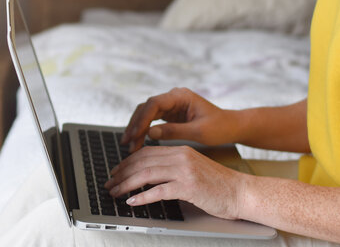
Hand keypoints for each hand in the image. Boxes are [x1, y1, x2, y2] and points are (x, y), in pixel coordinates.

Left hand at [105, 145, 247, 219]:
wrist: (241, 192)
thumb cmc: (217, 185)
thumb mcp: (192, 168)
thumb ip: (172, 167)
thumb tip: (146, 173)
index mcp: (180, 150)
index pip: (145, 153)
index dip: (126, 162)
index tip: (115, 172)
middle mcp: (180, 156)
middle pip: (142, 162)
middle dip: (121, 173)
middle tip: (109, 183)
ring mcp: (185, 171)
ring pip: (146, 174)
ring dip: (126, 184)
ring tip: (115, 193)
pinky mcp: (189, 186)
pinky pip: (159, 190)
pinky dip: (142, 196)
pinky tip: (132, 201)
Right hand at [121, 87, 239, 151]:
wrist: (232, 127)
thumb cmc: (220, 127)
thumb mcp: (199, 132)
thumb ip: (174, 131)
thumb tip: (150, 133)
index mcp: (181, 96)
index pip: (154, 104)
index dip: (141, 119)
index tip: (134, 135)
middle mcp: (173, 97)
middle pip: (146, 108)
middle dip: (135, 125)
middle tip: (126, 143)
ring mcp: (171, 105)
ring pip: (146, 114)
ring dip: (137, 129)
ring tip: (129, 146)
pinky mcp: (170, 114)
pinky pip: (151, 120)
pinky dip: (144, 131)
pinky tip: (138, 142)